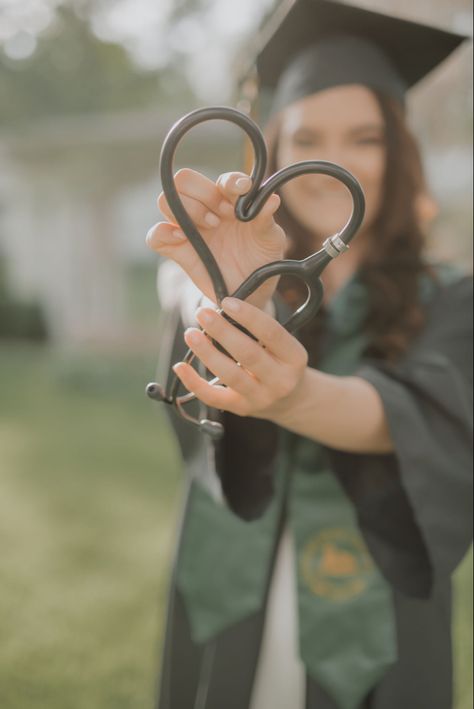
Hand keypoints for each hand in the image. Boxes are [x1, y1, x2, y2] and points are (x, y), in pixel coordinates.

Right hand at [146, 168, 284, 307]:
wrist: (251, 291)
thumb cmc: (261, 259)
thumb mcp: (271, 240)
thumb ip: (267, 220)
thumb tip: (272, 199)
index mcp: (230, 200)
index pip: (221, 179)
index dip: (229, 182)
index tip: (242, 193)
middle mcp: (206, 209)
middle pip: (184, 181)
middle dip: (204, 194)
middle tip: (223, 217)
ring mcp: (189, 229)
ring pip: (165, 201)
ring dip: (187, 210)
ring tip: (211, 228)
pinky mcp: (177, 250)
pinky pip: (155, 236)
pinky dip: (163, 233)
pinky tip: (183, 239)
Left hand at [173, 297, 307, 419]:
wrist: (291, 401)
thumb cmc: (280, 362)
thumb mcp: (282, 346)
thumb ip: (260, 330)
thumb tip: (222, 306)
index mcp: (295, 358)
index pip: (272, 333)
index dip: (248, 316)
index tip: (227, 302)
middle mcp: (281, 380)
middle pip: (248, 354)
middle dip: (222, 331)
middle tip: (203, 313)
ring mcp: (261, 397)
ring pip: (230, 375)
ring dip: (207, 353)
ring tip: (190, 333)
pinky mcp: (241, 409)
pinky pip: (213, 397)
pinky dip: (193, 382)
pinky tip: (180, 366)